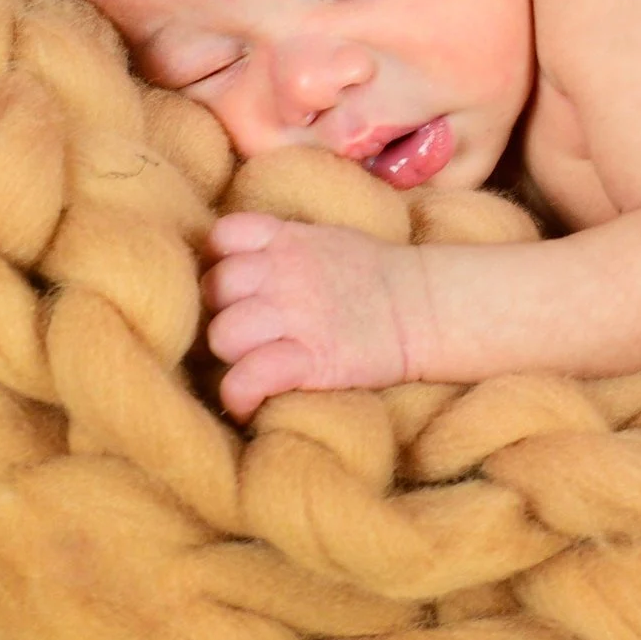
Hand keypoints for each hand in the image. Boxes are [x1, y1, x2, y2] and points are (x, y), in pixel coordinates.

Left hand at [200, 213, 424, 419]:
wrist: (425, 309)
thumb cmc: (376, 277)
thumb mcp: (327, 239)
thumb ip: (282, 244)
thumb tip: (239, 262)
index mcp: (288, 240)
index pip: (223, 236)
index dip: (218, 261)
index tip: (235, 284)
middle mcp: (284, 273)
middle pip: (214, 289)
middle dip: (222, 312)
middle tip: (248, 330)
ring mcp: (295, 316)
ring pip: (223, 335)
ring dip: (232, 355)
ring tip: (253, 362)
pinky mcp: (309, 360)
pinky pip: (247, 379)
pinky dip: (240, 396)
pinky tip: (249, 403)